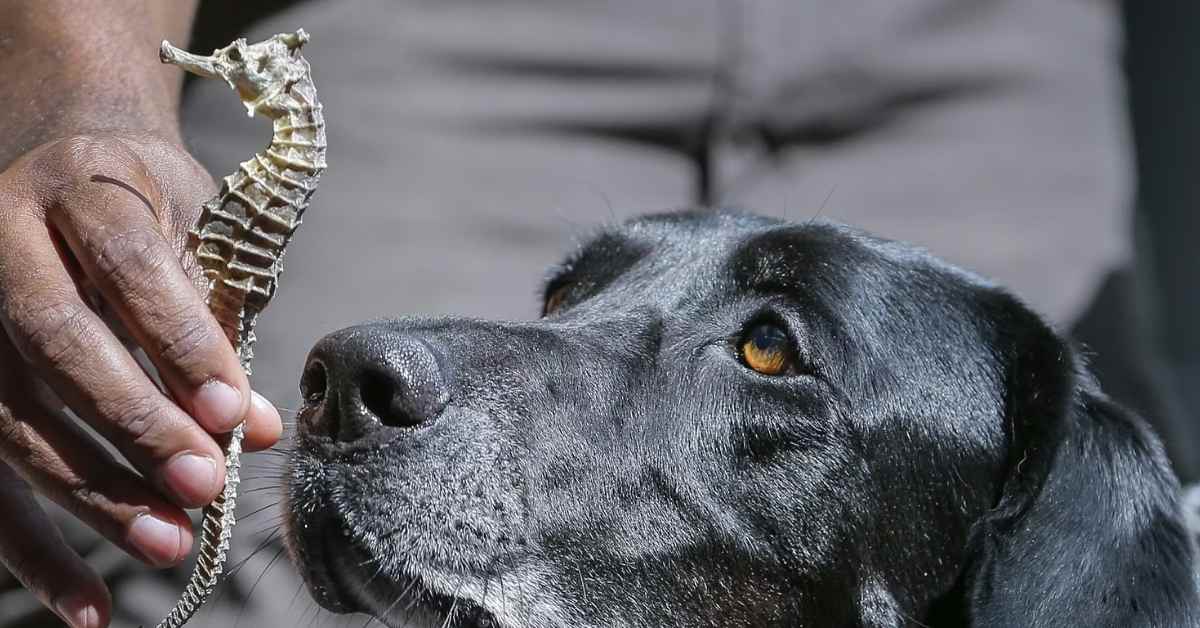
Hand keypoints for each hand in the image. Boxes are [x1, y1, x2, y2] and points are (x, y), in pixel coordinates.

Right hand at [0, 132, 281, 627]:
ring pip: (9, 414)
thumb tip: (256, 431)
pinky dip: (34, 550)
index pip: (129, 267)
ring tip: (169, 543)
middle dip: (135, 423)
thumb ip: (221, 327)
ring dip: (92, 491)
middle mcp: (0, 238)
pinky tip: (85, 606)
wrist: (69, 174)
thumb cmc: (152, 211)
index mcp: (79, 185)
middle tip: (204, 484)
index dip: (183, 344)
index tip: (235, 415)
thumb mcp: (195, 237)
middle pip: (56, 341)